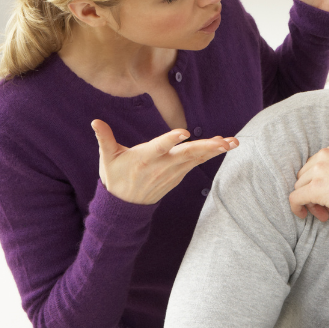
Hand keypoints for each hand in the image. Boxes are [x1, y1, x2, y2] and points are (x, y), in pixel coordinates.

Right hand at [91, 119, 237, 204]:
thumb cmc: (115, 177)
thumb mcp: (107, 158)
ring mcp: (172, 171)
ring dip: (215, 150)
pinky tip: (224, 146)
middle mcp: (162, 165)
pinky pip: (197, 162)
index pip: (159, 147)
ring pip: (196, 158)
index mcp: (144, 158)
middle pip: (187, 154)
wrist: (125, 207)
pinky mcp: (179, 175)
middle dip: (207, 147)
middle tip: (225, 141)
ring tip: (233, 142)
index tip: (183, 132)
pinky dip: (210, 154)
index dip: (170, 140)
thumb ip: (104, 138)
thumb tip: (95, 121)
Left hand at [289, 143, 328, 220]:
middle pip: (304, 176)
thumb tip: (321, 186)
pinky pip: (295, 198)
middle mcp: (324, 155)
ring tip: (324, 213)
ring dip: (309, 202)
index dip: (317, 182)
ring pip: (299, 188)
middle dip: (311, 192)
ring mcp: (319, 170)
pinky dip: (296, 208)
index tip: (327, 196)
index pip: (313, 165)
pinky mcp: (316, 188)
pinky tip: (303, 215)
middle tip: (325, 208)